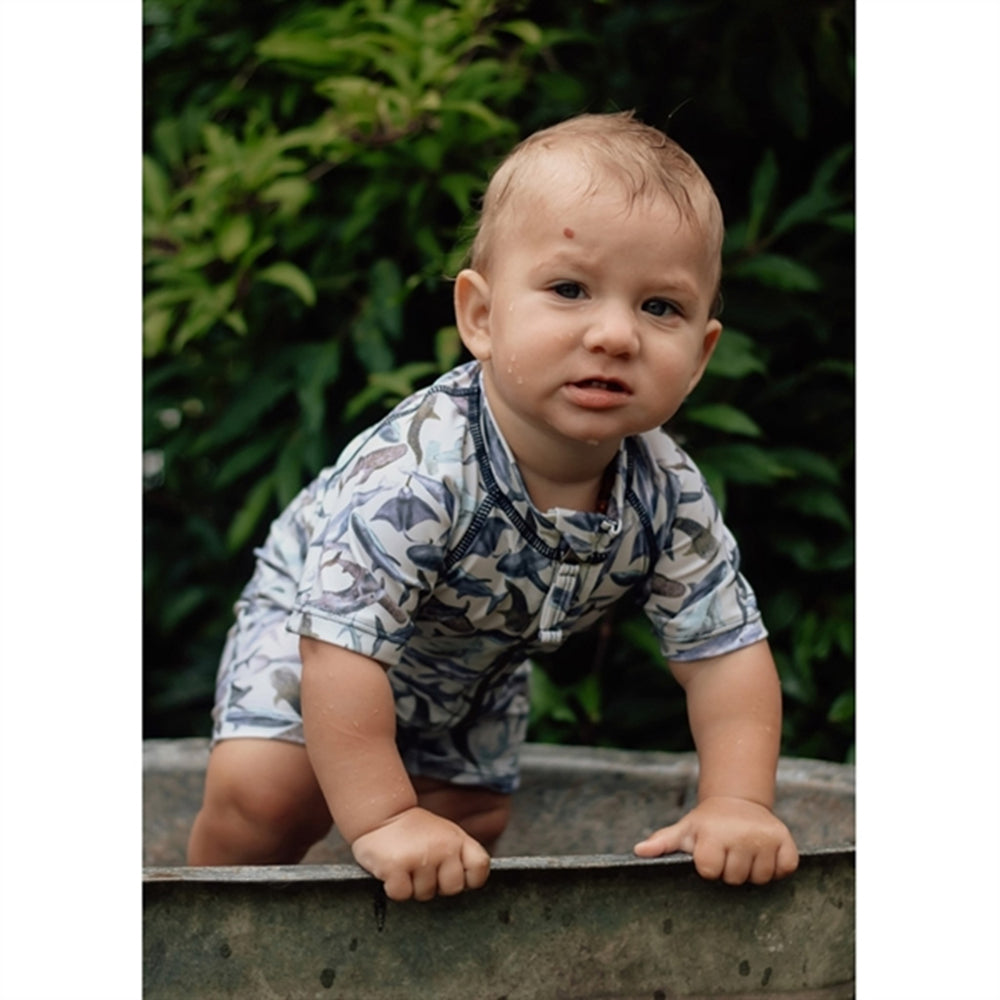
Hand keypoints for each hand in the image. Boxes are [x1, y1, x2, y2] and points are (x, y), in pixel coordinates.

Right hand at [350, 806, 491, 901]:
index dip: (470, 879)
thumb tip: (469, 884)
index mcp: (457, 839)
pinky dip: (395, 888)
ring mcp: (421, 857)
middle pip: (453, 888)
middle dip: (437, 886)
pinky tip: (393, 870)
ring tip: (406, 865)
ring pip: (425, 895)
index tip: (454, 875)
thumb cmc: (413, 830)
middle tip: (423, 869)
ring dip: (414, 887)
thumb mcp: (445, 834)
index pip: (479, 868)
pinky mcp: (397, 866)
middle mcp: (443, 847)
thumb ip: (459, 856)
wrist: (382, 815)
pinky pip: (402, 895)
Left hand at [633, 796, 798, 884]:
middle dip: (730, 871)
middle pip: (736, 878)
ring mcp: (766, 838)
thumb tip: (638, 851)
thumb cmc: (706, 823)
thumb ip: (662, 842)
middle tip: (728, 852)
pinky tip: (763, 854)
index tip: (709, 854)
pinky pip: (785, 870)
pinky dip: (777, 868)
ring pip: (761, 878)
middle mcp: (741, 834)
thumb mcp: (684, 830)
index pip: (710, 872)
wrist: (737, 802)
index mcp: (714, 834)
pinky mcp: (786, 841)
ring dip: (753, 871)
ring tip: (744, 852)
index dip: (709, 868)